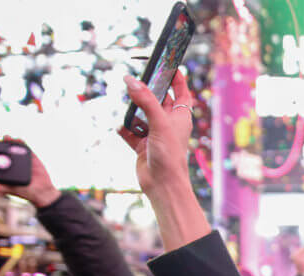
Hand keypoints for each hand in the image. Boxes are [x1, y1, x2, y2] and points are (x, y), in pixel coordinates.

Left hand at [0, 141, 59, 208]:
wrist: (42, 192)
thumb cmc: (23, 192)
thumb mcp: (6, 189)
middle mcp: (7, 160)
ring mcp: (18, 157)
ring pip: (10, 144)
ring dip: (6, 139)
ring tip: (5, 137)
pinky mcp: (29, 155)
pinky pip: (23, 146)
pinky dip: (20, 141)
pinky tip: (17, 140)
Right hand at [117, 69, 210, 250]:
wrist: (163, 186)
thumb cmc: (170, 156)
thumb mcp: (159, 123)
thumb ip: (145, 101)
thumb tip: (130, 80)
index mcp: (181, 115)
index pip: (181, 89)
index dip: (174, 75)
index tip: (164, 61)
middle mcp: (168, 122)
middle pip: (156, 98)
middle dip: (145, 90)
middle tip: (132, 80)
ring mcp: (154, 133)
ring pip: (140, 113)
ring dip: (131, 110)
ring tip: (126, 107)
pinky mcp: (142, 144)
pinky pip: (129, 130)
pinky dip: (124, 128)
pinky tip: (122, 128)